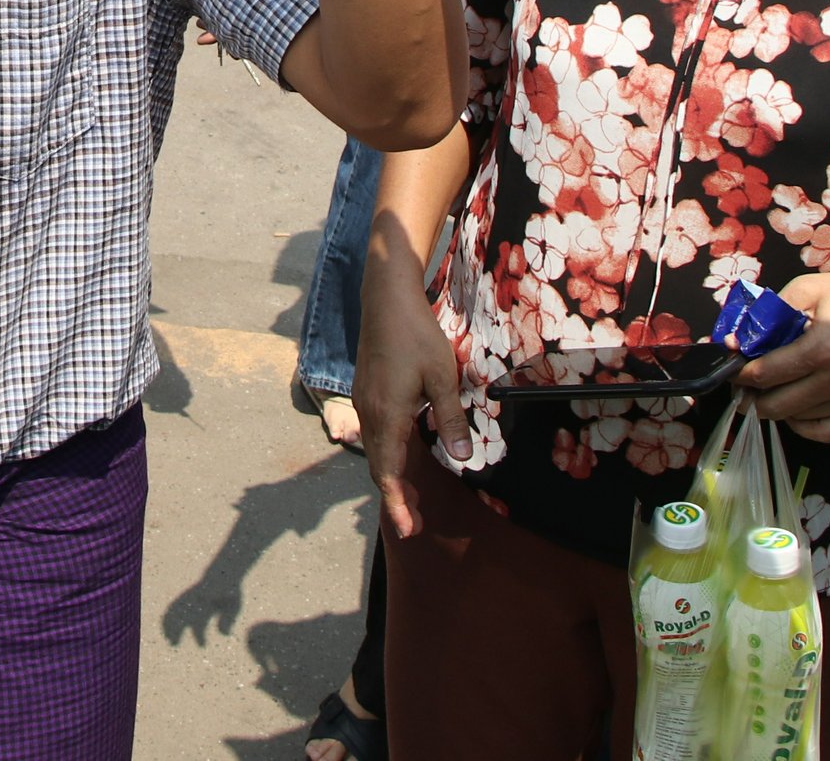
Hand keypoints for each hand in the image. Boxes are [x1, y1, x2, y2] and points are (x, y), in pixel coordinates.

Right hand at [354, 268, 468, 539]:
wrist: (385, 299)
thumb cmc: (417, 335)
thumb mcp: (442, 378)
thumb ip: (451, 420)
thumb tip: (464, 458)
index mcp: (388, 416)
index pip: (389, 473)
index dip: (399, 504)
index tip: (409, 530)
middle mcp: (370, 413)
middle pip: (380, 467)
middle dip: (397, 497)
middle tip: (415, 524)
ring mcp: (365, 401)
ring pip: (376, 451)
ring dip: (392, 476)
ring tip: (411, 497)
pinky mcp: (366, 391)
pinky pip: (375, 434)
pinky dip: (387, 455)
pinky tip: (403, 455)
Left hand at [737, 260, 829, 441]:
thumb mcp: (807, 289)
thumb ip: (769, 313)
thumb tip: (735, 340)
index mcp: (822, 348)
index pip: (766, 374)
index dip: (740, 374)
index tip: (730, 368)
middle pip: (777, 404)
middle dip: (752, 396)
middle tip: (743, 385)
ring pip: (797, 419)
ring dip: (776, 408)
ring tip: (767, 391)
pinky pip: (826, 433)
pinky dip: (803, 426)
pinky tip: (794, 409)